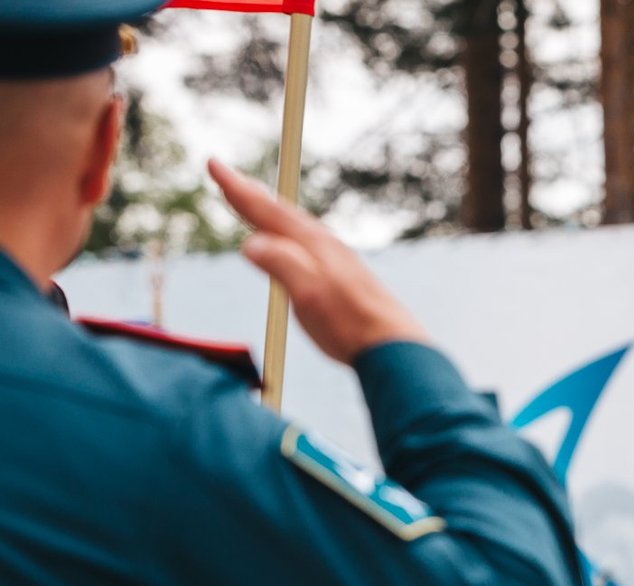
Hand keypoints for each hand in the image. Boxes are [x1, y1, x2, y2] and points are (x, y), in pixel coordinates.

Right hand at [207, 158, 427, 364]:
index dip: (238, 188)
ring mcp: (336, 259)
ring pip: (294, 226)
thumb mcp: (310, 296)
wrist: (393, 347)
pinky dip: (287, 233)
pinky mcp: (342, 276)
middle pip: (280, 213)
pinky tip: (291, 243)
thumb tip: (251, 242)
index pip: (267, 210)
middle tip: (224, 175)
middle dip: (250, 194)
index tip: (213, 163)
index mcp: (313, 245)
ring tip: (251, 202)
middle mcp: (325, 245)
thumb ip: (283, 266)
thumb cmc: (352, 325)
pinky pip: (306, 242)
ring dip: (269, 211)